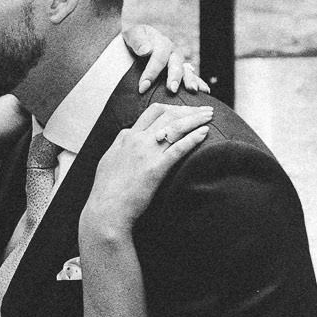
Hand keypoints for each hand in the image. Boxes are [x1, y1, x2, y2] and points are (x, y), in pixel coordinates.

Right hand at [81, 102, 211, 238]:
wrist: (106, 209)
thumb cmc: (106, 190)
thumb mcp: (109, 159)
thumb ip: (120, 145)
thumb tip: (126, 137)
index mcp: (127, 136)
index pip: (153, 112)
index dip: (173, 107)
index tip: (185, 111)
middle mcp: (137, 139)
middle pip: (168, 114)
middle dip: (189, 109)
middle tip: (205, 110)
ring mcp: (146, 153)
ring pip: (175, 127)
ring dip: (195, 119)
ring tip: (210, 116)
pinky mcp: (155, 169)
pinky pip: (178, 148)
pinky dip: (193, 138)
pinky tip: (204, 133)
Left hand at [122, 24, 209, 94]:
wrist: (140, 42)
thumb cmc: (135, 39)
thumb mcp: (133, 35)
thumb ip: (138, 41)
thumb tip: (146, 50)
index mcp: (162, 42)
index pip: (159, 57)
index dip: (151, 71)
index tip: (143, 86)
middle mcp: (173, 52)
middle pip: (176, 64)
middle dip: (174, 77)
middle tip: (171, 89)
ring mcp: (179, 62)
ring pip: (187, 70)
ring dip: (190, 80)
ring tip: (192, 90)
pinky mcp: (181, 71)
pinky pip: (192, 77)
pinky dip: (199, 83)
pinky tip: (205, 91)